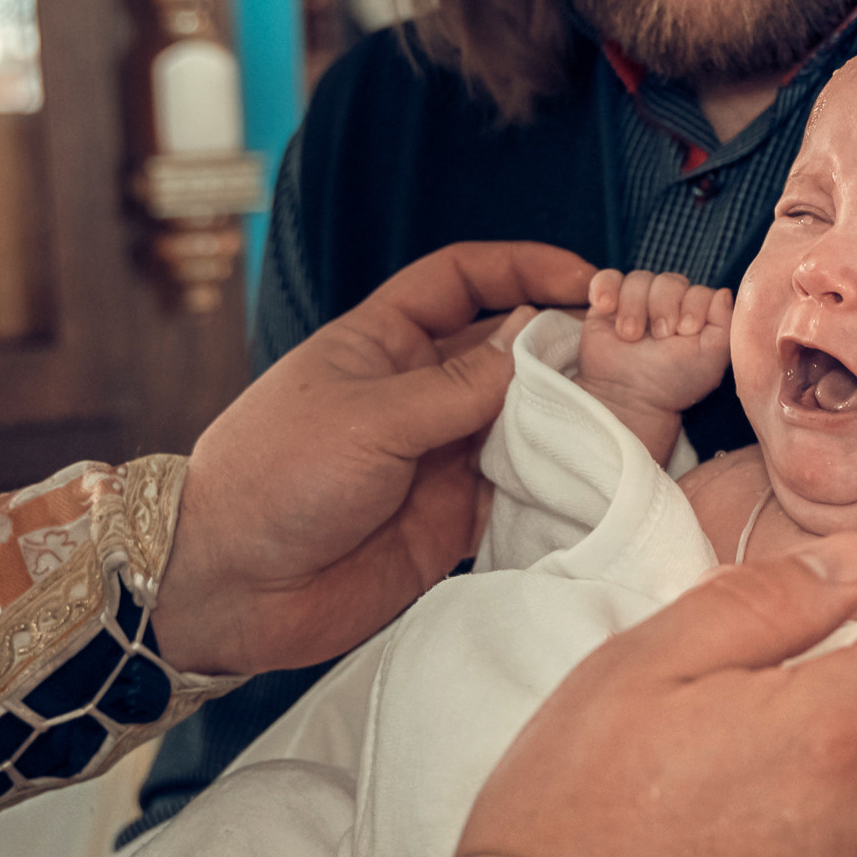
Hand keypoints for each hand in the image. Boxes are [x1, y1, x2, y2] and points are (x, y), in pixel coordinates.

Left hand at [153, 241, 595, 676]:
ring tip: (622, 422)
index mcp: (382, 342)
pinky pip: (517, 495)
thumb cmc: (275, 478)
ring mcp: (436, 458)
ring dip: (567, 422)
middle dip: (562, 351)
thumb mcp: (369, 418)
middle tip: (625, 361)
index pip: (462, 281)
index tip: (586, 277)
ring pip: (522, 425)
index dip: (523, 267)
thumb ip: (458, 387)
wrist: (231, 588)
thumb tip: (532, 344)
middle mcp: (416, 393)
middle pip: (507, 353)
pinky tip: (592, 483)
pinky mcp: (450, 522)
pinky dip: (554, 489)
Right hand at [576, 268, 733, 460]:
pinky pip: (606, 279)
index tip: (685, 332)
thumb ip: (725, 323)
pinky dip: (605, 287)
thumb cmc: (671, 384)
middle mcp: (667, 308)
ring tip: (629, 336)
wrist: (626, 400)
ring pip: (638, 279)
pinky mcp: (605, 307)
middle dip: (664, 306)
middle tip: (659, 336)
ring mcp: (635, 305)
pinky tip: (606, 308)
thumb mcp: (710, 359)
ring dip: (634, 305)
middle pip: (669, 281)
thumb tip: (722, 291)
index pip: (699, 291)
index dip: (693, 306)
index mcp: (694, 318)